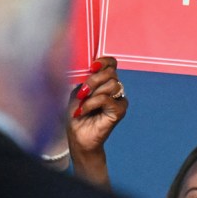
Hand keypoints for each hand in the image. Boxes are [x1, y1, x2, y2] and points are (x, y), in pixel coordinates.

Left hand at [66, 57, 126, 186]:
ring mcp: (119, 100)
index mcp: (105, 81)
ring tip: (81, 104)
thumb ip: (86, 78)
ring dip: (92, 93)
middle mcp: (114, 89)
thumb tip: (91, 66)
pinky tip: (83, 110)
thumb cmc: (77, 114)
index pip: (112, 64)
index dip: (104, 61)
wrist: (77, 135)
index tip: (92, 66)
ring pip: (111, 85)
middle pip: (111, 73)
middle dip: (93, 80)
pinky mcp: (119, 111)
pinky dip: (92, 103)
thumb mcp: (78, 91)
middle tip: (82, 93)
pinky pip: (106, 99)